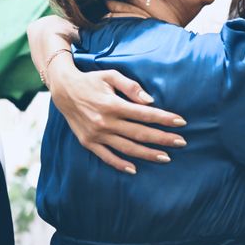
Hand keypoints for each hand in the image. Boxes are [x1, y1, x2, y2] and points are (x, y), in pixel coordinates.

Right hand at [49, 65, 186, 173]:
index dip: (164, 118)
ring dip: (148, 154)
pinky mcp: (88, 142)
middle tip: (181, 142)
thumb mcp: (111, 75)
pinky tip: (135, 169)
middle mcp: (105, 122)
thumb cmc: (91, 80)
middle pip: (140, 133)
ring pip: (127, 148)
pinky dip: (120, 164)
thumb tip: (150, 101)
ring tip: (166, 157)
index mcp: (113, 104)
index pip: (145, 113)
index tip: (181, 122)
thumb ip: (131, 87)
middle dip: (163, 139)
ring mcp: (96, 134)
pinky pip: (106, 157)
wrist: (63, 90)